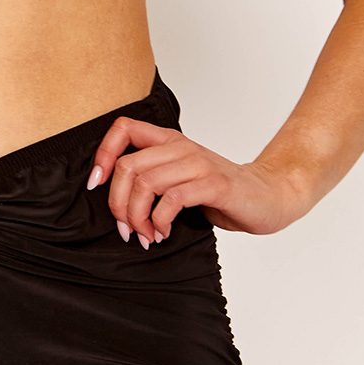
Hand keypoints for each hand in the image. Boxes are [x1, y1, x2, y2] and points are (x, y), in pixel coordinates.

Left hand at [87, 114, 308, 242]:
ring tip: (145, 236)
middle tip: (125, 228)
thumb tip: (114, 199)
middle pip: (128, 166)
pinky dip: (160, 221)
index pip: (123, 128)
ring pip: (146, 183)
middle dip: (118, 203)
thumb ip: (152, 178)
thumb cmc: (219, 191)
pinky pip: (173, 199)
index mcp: (168, 140)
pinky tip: (164, 233)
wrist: (267, 195)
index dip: (103, 153)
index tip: (96, 183)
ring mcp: (198, 164)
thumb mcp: (179, 177)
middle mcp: (180, 147)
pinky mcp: (214, 184)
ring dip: (138, 217)